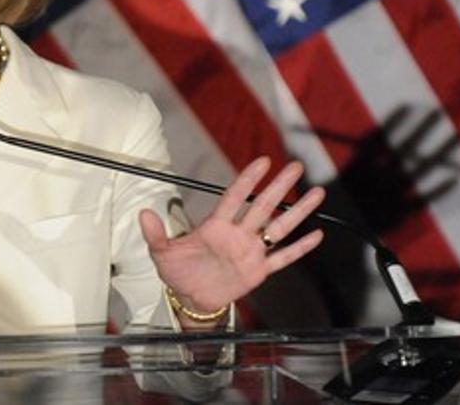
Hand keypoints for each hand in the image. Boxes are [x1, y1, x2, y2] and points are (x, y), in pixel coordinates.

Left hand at [139, 157, 325, 319]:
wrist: (190, 299)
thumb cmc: (177, 272)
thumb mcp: (161, 253)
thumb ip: (155, 234)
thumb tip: (142, 213)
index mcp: (216, 226)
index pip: (235, 197)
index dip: (248, 180)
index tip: (263, 161)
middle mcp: (238, 234)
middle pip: (263, 206)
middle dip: (279, 187)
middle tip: (296, 167)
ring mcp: (251, 251)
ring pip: (279, 227)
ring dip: (298, 211)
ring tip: (317, 193)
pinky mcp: (259, 271)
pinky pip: (283, 258)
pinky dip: (299, 248)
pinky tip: (317, 235)